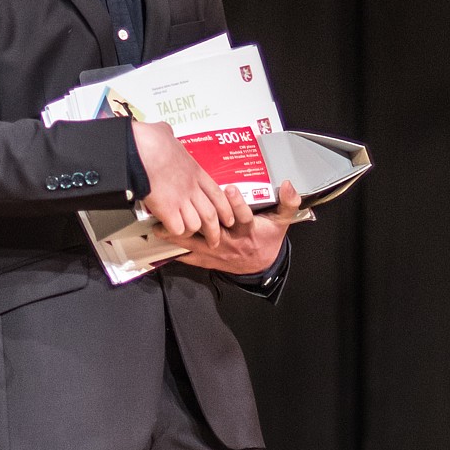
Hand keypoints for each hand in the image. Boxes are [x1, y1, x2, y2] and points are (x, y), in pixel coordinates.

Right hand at [131, 120, 238, 245]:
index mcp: (195, 171)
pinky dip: (173, 233)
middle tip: (214, 240)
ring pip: (197, 225)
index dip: (225, 209)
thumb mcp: (166, 133)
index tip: (227, 218)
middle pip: (212, 215)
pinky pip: (178, 229)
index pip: (217, 194)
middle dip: (214, 231)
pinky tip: (167, 230)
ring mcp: (181, 199)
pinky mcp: (167, 209)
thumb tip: (164, 133)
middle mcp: (192, 188)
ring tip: (188, 238)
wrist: (141, 148)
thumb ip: (169, 136)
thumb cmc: (151, 140)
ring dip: (192, 233)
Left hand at [166, 181, 302, 273]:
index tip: (230, 189)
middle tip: (183, 207)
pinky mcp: (209, 261)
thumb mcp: (283, 220)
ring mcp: (218, 252)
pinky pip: (191, 258)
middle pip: (214, 230)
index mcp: (250, 230)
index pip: (244, 216)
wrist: (262, 265)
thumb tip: (289, 184)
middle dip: (198, 220)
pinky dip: (176, 252)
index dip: (237, 203)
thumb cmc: (269, 237)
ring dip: (178, 236)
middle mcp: (232, 241)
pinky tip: (161, 246)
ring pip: (196, 245)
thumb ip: (288, 202)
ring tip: (160, 228)